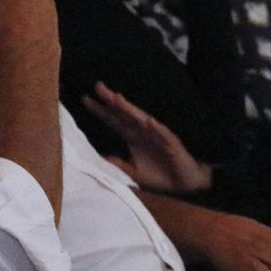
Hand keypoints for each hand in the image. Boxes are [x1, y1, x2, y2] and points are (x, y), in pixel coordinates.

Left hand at [84, 83, 211, 192]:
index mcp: (133, 137)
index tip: (85, 99)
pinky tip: (149, 121)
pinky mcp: (172, 144)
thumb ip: (120, 166)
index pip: (114, 120)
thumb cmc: (160, 175)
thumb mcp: (135, 174)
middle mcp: (143, 132)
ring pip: (141, 120)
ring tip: (117, 98)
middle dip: (112, 101)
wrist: (184, 183)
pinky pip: (164, 134)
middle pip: (124, 114)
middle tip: (98, 86)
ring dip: (130, 109)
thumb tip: (102, 158)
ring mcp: (157, 135)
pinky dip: (157, 128)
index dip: (101, 110)